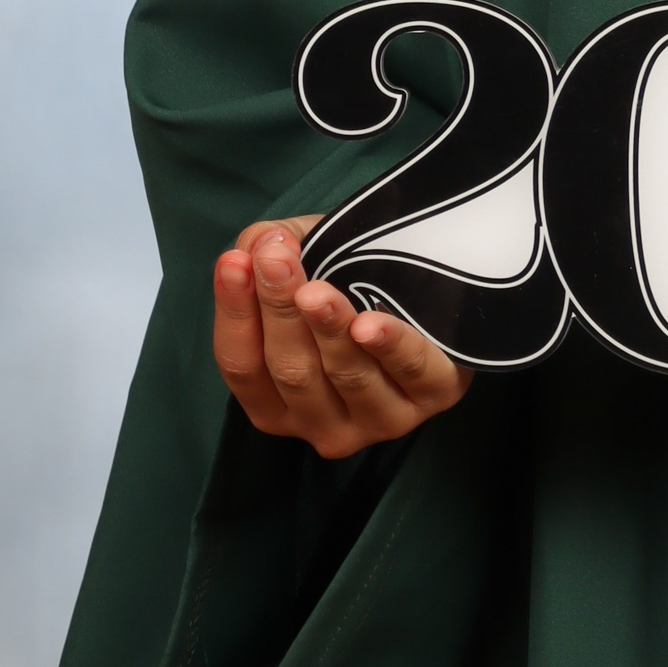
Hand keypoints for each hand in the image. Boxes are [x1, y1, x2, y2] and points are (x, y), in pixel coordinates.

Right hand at [213, 217, 473, 460]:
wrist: (431, 295)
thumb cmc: (352, 285)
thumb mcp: (305, 260)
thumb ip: (267, 250)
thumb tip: (258, 243)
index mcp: (277, 403)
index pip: (243, 366)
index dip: (235, 313)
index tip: (234, 262)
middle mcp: (322, 423)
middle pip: (291, 370)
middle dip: (278, 310)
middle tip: (274, 261)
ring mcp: (379, 419)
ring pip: (346, 373)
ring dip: (328, 329)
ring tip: (316, 292)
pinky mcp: (434, 396)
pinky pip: (409, 370)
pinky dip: (388, 346)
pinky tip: (370, 324)